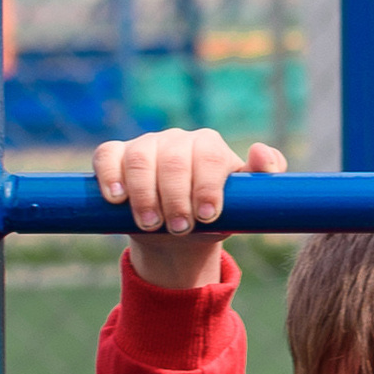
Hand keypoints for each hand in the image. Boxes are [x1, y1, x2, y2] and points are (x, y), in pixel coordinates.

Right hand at [94, 129, 284, 287]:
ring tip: (152, 225)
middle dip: (177, 198)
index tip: (208, 217)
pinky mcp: (116, 155)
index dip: (208, 187)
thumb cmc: (215, 216)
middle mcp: (178, 140)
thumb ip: (266, 180)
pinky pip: (108, 156)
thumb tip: (260, 152)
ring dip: (145, 195)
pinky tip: (117, 198)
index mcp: (210, 147)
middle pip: (174, 161)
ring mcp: (146, 145)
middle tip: (181, 228)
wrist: (179, 233)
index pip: (210, 157)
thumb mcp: (245, 205)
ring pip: (141, 159)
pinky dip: (110, 175)